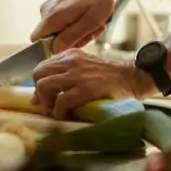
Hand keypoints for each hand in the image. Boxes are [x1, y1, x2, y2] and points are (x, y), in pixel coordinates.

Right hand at [31, 0, 119, 53]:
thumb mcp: (91, 21)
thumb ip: (71, 37)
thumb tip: (54, 50)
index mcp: (52, 16)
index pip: (37, 43)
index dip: (54, 49)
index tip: (75, 42)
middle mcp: (46, 11)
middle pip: (52, 39)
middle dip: (73, 40)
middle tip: (92, 31)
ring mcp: (50, 6)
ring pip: (59, 30)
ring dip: (78, 31)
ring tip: (95, 23)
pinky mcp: (55, 4)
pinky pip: (62, 21)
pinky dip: (77, 22)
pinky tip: (89, 17)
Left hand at [31, 50, 151, 118]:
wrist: (133, 77)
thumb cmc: (110, 77)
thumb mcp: (86, 67)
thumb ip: (66, 74)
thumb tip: (40, 94)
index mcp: (71, 55)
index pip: (42, 66)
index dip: (38, 84)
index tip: (44, 97)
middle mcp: (71, 61)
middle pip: (38, 74)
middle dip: (39, 92)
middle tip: (48, 105)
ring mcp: (78, 75)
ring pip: (44, 85)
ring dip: (46, 103)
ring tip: (56, 112)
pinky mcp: (86, 89)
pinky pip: (61, 101)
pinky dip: (60, 112)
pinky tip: (67, 116)